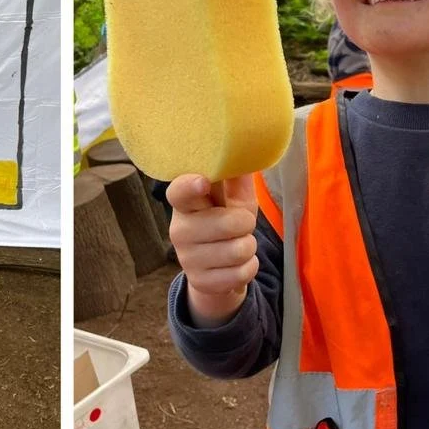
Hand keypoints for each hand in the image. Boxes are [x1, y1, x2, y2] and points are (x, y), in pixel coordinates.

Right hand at [167, 172, 258, 326]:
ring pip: (240, 250)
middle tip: (238, 226)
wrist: (216, 270)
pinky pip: (242, 273)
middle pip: (229, 223)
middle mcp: (179, 230)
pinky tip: (236, 265)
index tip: (203, 181)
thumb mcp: (233, 199)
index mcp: (185, 203)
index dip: (190, 186)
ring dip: (249, 248)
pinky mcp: (200, 282)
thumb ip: (237, 176)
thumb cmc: (225, 223)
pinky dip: (249, 268)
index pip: (179, 192)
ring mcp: (187, 259)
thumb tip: (249, 146)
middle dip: (246, 225)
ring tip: (237, 244)